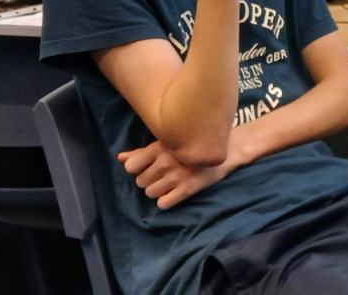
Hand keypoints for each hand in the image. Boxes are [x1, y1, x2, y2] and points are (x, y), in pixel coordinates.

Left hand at [118, 140, 245, 209]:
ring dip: (158, 190)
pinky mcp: (187, 189)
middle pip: (140, 182)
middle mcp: (166, 161)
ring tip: (170, 182)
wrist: (226, 153)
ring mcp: (177, 176)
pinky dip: (167, 200)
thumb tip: (120, 158)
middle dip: (150, 180)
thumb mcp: (168, 145)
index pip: (131, 166)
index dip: (138, 168)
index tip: (149, 166)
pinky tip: (175, 192)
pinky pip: (163, 203)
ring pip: (150, 193)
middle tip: (164, 174)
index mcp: (160, 148)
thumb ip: (142, 152)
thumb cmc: (193, 147)